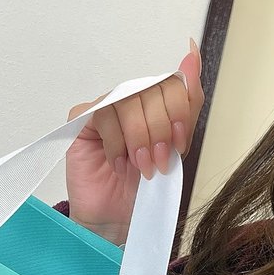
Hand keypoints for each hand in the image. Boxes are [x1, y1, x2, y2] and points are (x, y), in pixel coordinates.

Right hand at [64, 38, 204, 246]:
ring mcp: (105, 107)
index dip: (179, 112)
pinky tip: (118, 164)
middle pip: (152, 89)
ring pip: (128, 100)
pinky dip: (116, 142)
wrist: (118, 219)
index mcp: (155, 103)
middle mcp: (130, 100)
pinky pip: (103, 114)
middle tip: (157, 162)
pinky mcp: (81, 119)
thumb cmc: (144, 187)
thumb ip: (187, 104)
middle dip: (160, 130)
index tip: (179, 144)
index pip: (172, 82)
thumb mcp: (176, 146)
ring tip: (140, 166)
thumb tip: (192, 55)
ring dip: (139, 138)